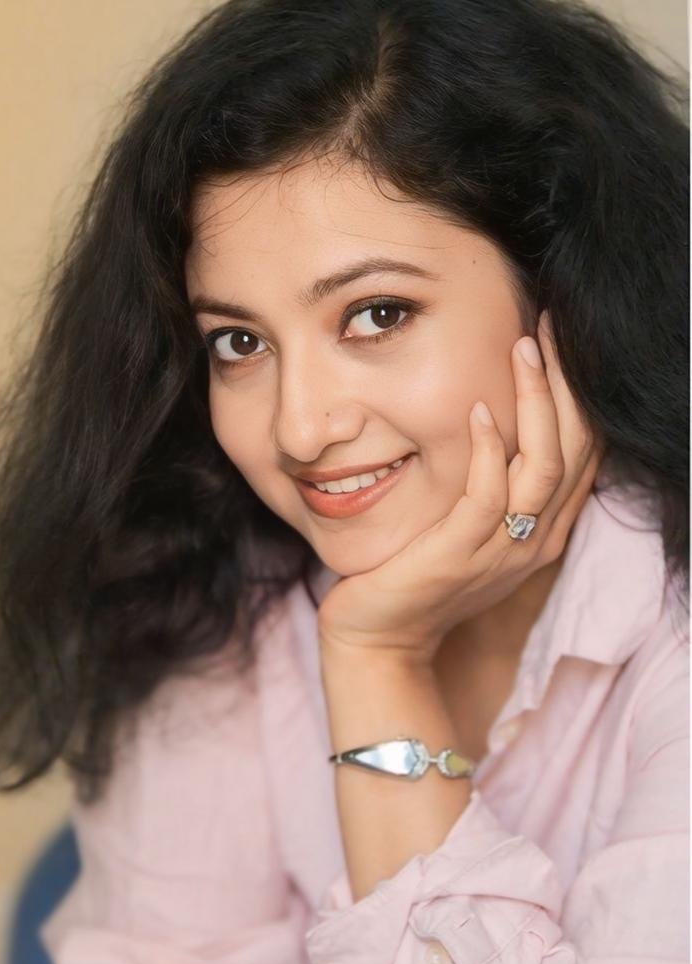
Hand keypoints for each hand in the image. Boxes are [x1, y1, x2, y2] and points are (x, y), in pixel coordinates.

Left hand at [316, 311, 603, 664]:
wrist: (379, 638)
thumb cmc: (416, 572)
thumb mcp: (465, 526)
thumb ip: (491, 484)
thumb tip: (489, 417)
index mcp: (542, 529)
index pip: (583, 450)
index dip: (578, 392)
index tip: (560, 338)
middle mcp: (534, 539)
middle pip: (576, 448)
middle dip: (567, 383)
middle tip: (549, 326)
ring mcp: (502, 550)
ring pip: (543, 466)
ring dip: (535, 402)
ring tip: (522, 349)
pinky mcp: (459, 556)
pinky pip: (489, 496)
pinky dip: (488, 449)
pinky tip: (474, 410)